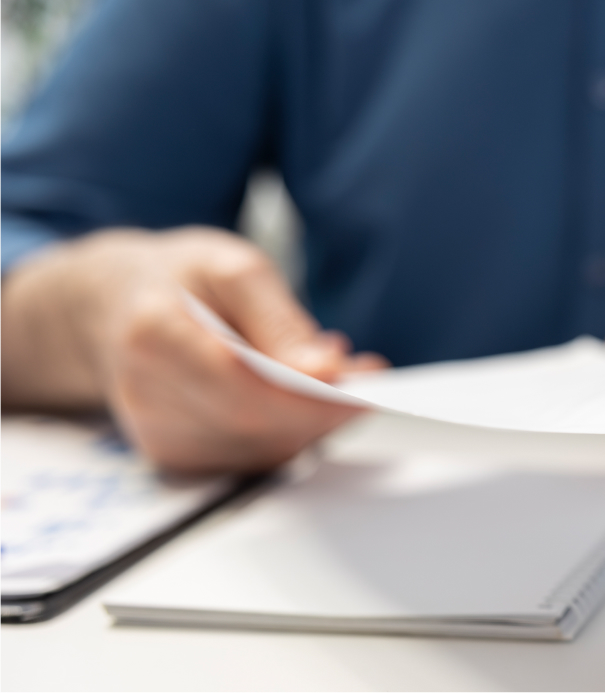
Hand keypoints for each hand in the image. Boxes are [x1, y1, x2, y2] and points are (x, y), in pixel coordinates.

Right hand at [1, 227, 386, 472]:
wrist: (112, 308)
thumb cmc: (178, 279)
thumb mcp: (232, 267)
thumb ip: (281, 320)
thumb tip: (329, 369)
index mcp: (154, 334)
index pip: (243, 384)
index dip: (310, 394)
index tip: (367, 386)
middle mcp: (146, 394)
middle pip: (258, 425)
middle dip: (327, 409)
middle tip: (371, 379)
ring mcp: (156, 434)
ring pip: (263, 450)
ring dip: (317, 422)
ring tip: (342, 381)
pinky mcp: (175, 457)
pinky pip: (254, 458)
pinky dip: (292, 433)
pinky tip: (307, 401)